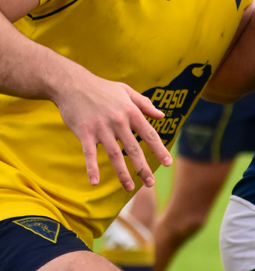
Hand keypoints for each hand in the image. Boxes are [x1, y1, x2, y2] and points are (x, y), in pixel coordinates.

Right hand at [52, 68, 169, 188]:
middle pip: (134, 149)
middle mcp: (118, 121)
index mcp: (130, 112)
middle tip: (150, 183)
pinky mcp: (84, 132)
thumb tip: (162, 115)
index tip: (168, 163)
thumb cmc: (100, 87)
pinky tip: (95, 182)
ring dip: (122, 173)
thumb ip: (144, 103)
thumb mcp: (125, 90)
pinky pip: (89, 153)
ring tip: (130, 188)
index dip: (159, 150)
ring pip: (114, 155)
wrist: (70, 82)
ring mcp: (100, 128)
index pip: (149, 134)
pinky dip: (92, 168)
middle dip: (142, 168)